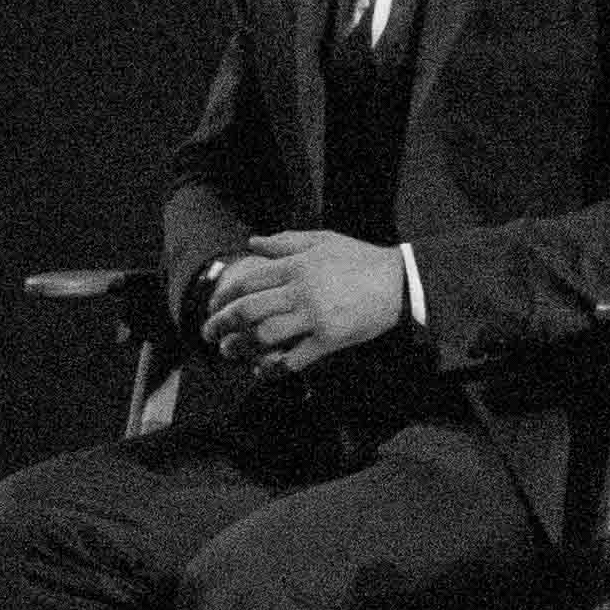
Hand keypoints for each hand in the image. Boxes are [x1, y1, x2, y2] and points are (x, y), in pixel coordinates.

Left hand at [201, 231, 411, 372]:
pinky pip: (293, 359)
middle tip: (208, 333)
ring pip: (264, 336)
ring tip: (229, 351)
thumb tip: (251, 242)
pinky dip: (272, 368)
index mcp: (297, 266)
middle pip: (248, 311)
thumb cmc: (362, 259)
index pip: (248, 282)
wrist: (401, 283)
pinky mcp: (329, 340)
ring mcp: (315, 318)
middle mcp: (301, 291)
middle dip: (220, 324)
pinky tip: (261, 370)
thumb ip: (285, 241)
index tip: (212, 306)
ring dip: (240, 346)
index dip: (223, 296)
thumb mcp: (324, 240)